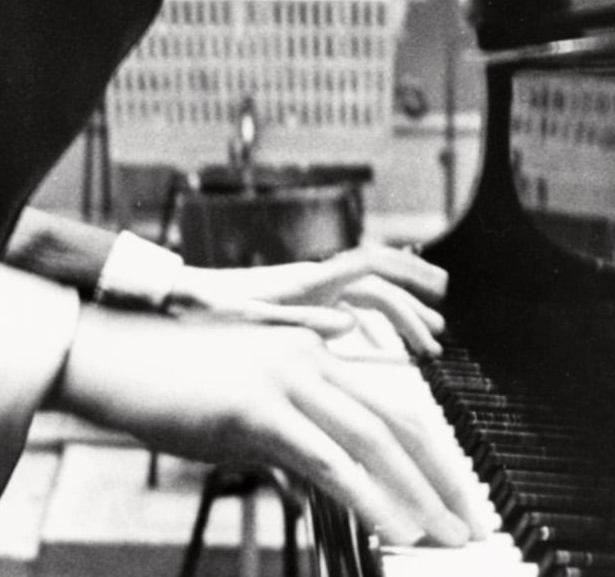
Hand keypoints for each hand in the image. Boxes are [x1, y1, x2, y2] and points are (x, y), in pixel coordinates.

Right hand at [51, 306, 482, 547]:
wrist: (110, 357)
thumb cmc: (166, 388)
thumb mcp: (241, 419)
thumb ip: (287, 447)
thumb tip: (320, 489)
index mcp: (310, 355)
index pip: (391, 406)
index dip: (431, 456)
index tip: (455, 497)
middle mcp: (309, 358)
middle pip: (399, 420)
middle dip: (443, 477)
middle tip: (471, 522)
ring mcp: (285, 378)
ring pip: (374, 440)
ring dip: (418, 494)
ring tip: (446, 536)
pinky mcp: (257, 408)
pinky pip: (328, 458)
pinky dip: (368, 495)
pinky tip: (393, 525)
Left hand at [170, 245, 448, 357]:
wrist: (174, 299)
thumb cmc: (208, 309)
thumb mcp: (255, 321)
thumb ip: (305, 323)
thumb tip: (355, 326)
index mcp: (309, 281)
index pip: (373, 266)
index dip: (409, 275)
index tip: (439, 293)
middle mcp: (313, 280)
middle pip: (377, 284)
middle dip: (412, 303)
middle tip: (440, 330)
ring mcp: (305, 291)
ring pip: (363, 298)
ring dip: (394, 317)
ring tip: (421, 342)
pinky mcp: (294, 305)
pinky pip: (344, 308)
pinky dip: (367, 323)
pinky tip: (373, 346)